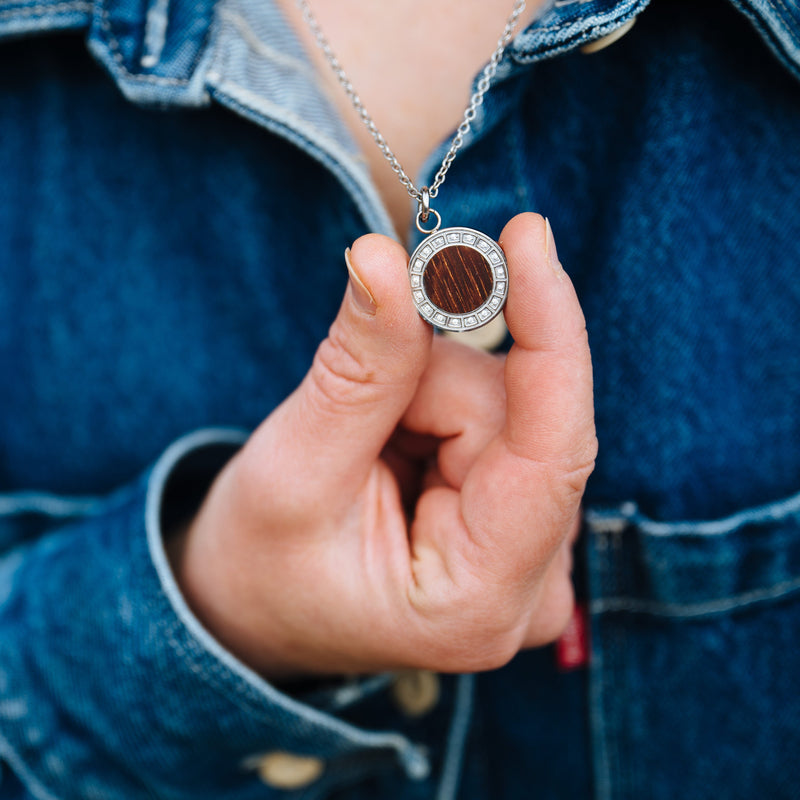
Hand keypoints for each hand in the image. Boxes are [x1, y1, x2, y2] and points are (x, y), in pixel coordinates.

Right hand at [169, 213, 596, 677]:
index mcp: (479, 599)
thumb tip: (385, 258)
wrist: (255, 606)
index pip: (553, 450)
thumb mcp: (295, 469)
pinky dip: (435, 405)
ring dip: (423, 396)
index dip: (547, 332)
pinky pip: (497, 416)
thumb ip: (358, 368)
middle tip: (351, 413)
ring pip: (503, 405)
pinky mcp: (519, 520)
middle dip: (427, 381)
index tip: (527, 238)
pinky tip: (393, 452)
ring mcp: (532, 553)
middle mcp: (531, 584)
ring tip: (362, 451)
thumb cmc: (262, 563)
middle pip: (514, 414)